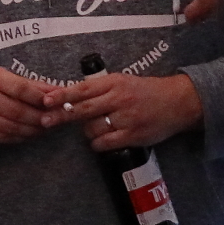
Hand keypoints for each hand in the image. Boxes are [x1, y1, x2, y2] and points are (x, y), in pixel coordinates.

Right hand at [0, 67, 57, 145]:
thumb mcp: (8, 78)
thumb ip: (34, 86)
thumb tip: (60, 92)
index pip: (20, 89)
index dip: (39, 98)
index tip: (54, 103)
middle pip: (18, 111)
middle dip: (39, 117)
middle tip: (54, 120)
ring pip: (13, 127)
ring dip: (33, 130)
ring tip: (45, 128)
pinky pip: (5, 137)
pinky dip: (22, 137)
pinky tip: (30, 133)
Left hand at [48, 70, 202, 151]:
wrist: (179, 102)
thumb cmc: (145, 91)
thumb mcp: (122, 81)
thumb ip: (98, 88)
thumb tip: (67, 95)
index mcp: (114, 83)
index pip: (82, 89)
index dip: (62, 96)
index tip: (45, 101)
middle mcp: (119, 99)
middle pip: (83, 109)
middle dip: (61, 115)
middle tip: (45, 121)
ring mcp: (127, 118)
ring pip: (93, 128)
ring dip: (86, 131)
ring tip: (92, 128)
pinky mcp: (134, 135)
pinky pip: (105, 142)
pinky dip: (97, 143)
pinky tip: (99, 140)